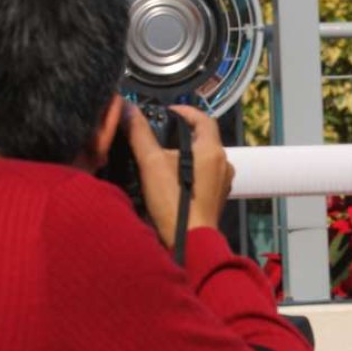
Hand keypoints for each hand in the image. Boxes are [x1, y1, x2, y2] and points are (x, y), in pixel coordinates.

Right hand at [126, 104, 233, 250]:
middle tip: (161, 133)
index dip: (186, 111)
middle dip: (184, 133)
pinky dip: (193, 170)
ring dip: (188, 152)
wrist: (189, 240)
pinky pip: (207, 174)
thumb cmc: (173, 202)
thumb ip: (140, 134)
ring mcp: (223, 181)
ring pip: (206, 157)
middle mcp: (224, 163)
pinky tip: (174, 177)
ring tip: (164, 155)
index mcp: (212, 150)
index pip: (203, 118)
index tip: (168, 112)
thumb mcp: (151, 163)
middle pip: (205, 138)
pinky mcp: (218, 196)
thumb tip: (128, 110)